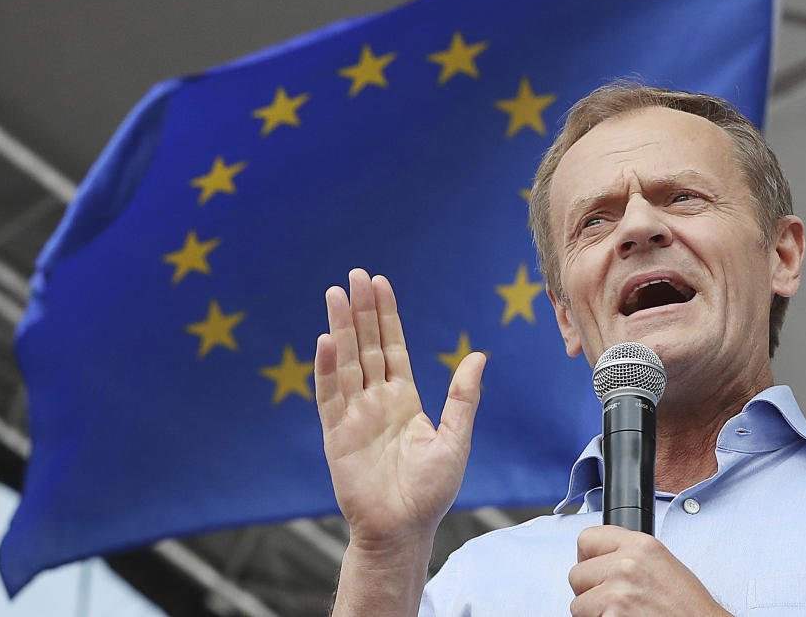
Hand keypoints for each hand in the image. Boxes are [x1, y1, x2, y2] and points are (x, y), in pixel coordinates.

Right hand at [314, 269, 486, 547]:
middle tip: (355, 275)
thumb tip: (479, 355)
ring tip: (336, 294)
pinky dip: (327, 368)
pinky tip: (326, 340)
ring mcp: (354, 414)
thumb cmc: (430, 491)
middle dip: (362, 310)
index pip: (392, 346)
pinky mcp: (336, 434)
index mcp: (404, 398)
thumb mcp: (455, 439)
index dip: (386, 315)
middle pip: (366, 345)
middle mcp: (376, 400)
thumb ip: (463, 397)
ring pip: (346, 361)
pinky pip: (330, 395)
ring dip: (341, 328)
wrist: (403, 531)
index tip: (380, 283)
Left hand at [569, 526, 731, 616]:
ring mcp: (619, 592)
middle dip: (590, 591)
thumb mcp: (663, 565)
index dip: (588, 559)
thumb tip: (600, 558)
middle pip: (577, 574)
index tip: (595, 571)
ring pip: (578, 604)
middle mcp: (628, 564)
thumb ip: (630, 555)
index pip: (586, 539)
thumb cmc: (690, 610)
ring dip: (595, 613)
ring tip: (622, 614)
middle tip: (614, 601)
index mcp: (641, 545)